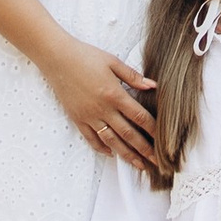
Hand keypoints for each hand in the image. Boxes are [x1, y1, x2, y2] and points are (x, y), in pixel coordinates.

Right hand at [47, 36, 158, 163]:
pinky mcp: (77, 119)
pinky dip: (102, 148)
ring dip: (126, 154)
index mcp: (114, 94)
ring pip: (111, 141)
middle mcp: (103, 109)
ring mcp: (89, 116)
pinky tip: (111, 154)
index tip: (163, 140)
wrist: (57, 58)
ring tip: (138, 164)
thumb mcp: (112, 62)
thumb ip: (133, 76)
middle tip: (156, 162)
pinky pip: (91, 138)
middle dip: (144, 149)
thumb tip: (153, 85)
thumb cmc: (86, 56)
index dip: (153, 129)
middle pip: (128, 134)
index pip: (139, 116)